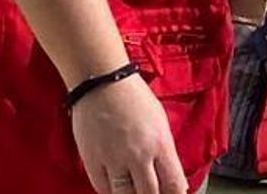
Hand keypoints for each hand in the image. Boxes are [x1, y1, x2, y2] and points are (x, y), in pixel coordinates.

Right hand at [71, 73, 187, 193]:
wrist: (102, 84)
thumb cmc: (134, 98)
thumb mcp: (160, 122)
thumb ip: (164, 151)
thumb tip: (169, 175)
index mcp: (160, 144)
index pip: (174, 184)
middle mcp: (139, 156)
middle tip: (154, 193)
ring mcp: (114, 160)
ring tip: (136, 192)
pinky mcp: (92, 161)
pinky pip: (102, 188)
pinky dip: (111, 192)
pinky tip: (117, 189)